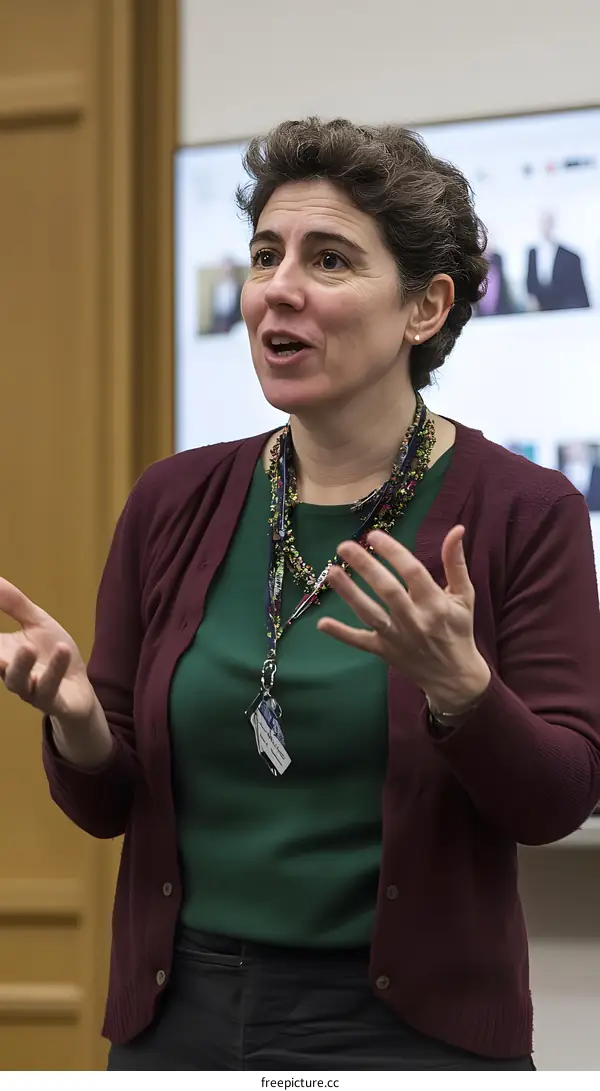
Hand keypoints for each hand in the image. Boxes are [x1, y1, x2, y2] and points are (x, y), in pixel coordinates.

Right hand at [0, 577, 95, 721]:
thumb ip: (14, 604)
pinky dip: (55, 670)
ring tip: (27, 647)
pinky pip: (49, 689)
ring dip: (21, 664)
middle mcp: (10, 673)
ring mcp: (30, 690)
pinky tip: (62, 649)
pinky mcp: (52, 701)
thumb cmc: (52, 656)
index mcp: (2, 653)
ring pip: (18, 681)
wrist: (79, 690)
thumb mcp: (36, 623)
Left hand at [317, 526, 490, 713]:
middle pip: (388, 590)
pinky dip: (342, 634)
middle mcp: (415, 620)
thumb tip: (456, 529)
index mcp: (436, 603)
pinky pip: (361, 643)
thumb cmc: (458, 629)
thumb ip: (456, 563)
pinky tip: (322, 623)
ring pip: (371, 614)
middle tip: (344, 546)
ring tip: (331, 572)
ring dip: (349, 593)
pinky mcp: (384, 652)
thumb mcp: (464, 596)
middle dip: (366, 567)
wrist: (455, 677)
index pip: (412, 572)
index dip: (393, 552)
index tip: (374, 535)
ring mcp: (397, 638)